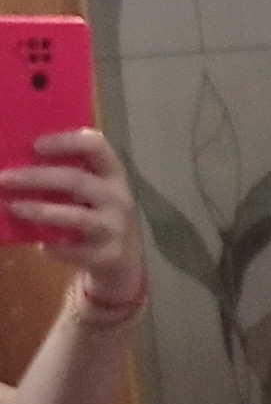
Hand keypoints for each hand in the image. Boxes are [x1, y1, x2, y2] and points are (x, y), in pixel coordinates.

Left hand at [0, 129, 144, 305]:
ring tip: (13, 207)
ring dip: (40, 211)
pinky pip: (74, 250)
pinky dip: (54, 247)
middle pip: (76, 180)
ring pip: (74, 216)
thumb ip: (69, 175)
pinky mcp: (108, 256)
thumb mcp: (94, 191)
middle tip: (4, 178)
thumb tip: (19, 163)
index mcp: (113, 173)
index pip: (95, 146)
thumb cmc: (99, 215)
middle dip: (36, 178)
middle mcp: (118, 197)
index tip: (35, 145)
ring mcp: (114, 228)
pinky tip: (40, 245)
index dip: (65, 142)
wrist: (126, 261)